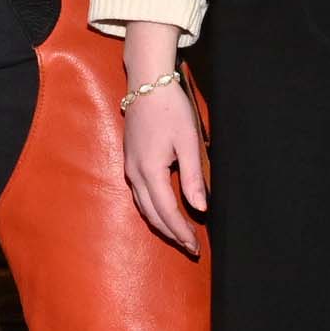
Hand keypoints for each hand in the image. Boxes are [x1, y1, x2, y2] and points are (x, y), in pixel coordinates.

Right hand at [116, 30, 206, 256]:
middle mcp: (135, 173)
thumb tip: (200, 208)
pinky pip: (139, 195)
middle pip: (152, 214)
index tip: (196, 246)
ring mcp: (129, 167)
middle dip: (172, 233)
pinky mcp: (130, 161)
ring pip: (143, 207)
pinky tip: (164, 211)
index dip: (182, 231)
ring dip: (161, 223)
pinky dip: (152, 209)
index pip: (167, 211)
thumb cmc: (170, 108)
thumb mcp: (188, 141)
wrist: (146, 83)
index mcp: (150, 170)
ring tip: (180, 234)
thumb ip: (192, 177)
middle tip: (191, 248)